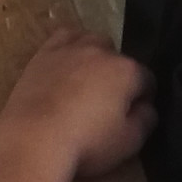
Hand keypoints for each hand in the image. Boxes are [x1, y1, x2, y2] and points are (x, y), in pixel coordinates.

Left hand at [0, 30, 156, 180]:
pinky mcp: (44, 53)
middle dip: (119, 77)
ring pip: (92, 42)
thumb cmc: (86, 142)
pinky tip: (66, 64)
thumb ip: (146, 120)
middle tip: (108, 105)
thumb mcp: (129, 142)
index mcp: (126, 71)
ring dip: (96, 58)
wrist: (34, 136)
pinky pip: (64, 38)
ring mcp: (70, 48)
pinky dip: (70, 47)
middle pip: (119, 58)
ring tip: (87, 83)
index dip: (144, 98)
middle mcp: (101, 51)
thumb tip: (147, 106)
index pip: (146, 79)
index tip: (135, 115)